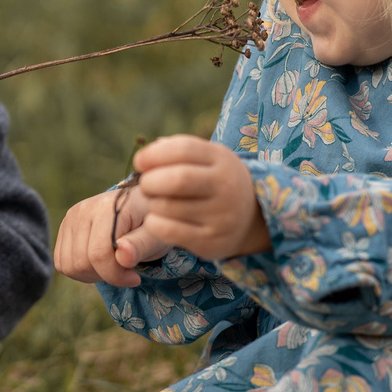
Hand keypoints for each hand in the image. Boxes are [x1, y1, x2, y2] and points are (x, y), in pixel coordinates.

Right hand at [53, 183, 160, 287]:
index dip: (116, 276)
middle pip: (81, 262)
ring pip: (68, 265)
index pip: (99, 254)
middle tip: (124, 269)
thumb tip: (123, 256)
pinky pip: (61, 262)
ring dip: (92, 275)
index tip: (135, 278)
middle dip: (105, 275)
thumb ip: (141, 245)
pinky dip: (80, 271)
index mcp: (108, 208)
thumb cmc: (150, 223)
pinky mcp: (65, 226)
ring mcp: (71, 217)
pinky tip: (99, 262)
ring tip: (112, 265)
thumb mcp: (156, 236)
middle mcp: (84, 209)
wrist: (139, 206)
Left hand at [130, 136, 269, 262]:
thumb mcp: (207, 159)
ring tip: (154, 202)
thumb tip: (144, 158)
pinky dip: (154, 223)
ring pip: (169, 207)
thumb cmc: (215, 182)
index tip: (139, 162)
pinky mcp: (211, 241)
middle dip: (150, 181)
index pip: (183, 149)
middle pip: (178, 180)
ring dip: (151, 203)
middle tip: (146, 185)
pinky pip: (170, 231)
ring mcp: (221, 216)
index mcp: (222, 160)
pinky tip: (156, 219)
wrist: (252, 217)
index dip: (154, 154)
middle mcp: (226, 186)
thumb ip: (177, 152)